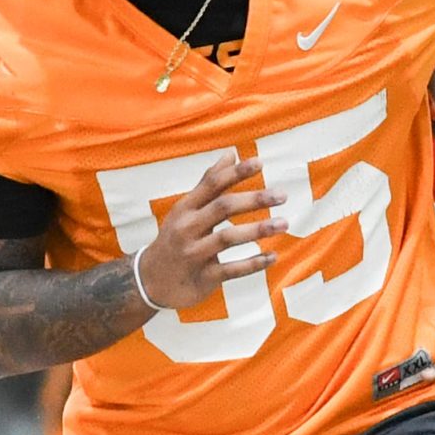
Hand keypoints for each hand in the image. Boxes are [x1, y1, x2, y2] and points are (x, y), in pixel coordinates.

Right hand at [132, 156, 286, 312]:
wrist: (150, 281)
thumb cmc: (175, 238)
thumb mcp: (185, 209)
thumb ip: (208, 183)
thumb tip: (231, 154)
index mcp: (185, 209)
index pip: (212, 185)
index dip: (236, 173)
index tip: (260, 163)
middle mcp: (187, 228)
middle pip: (223, 208)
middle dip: (254, 199)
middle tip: (282, 195)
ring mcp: (194, 254)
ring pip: (228, 238)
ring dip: (258, 229)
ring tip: (284, 223)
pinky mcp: (203, 277)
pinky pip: (232, 269)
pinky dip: (254, 263)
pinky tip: (272, 256)